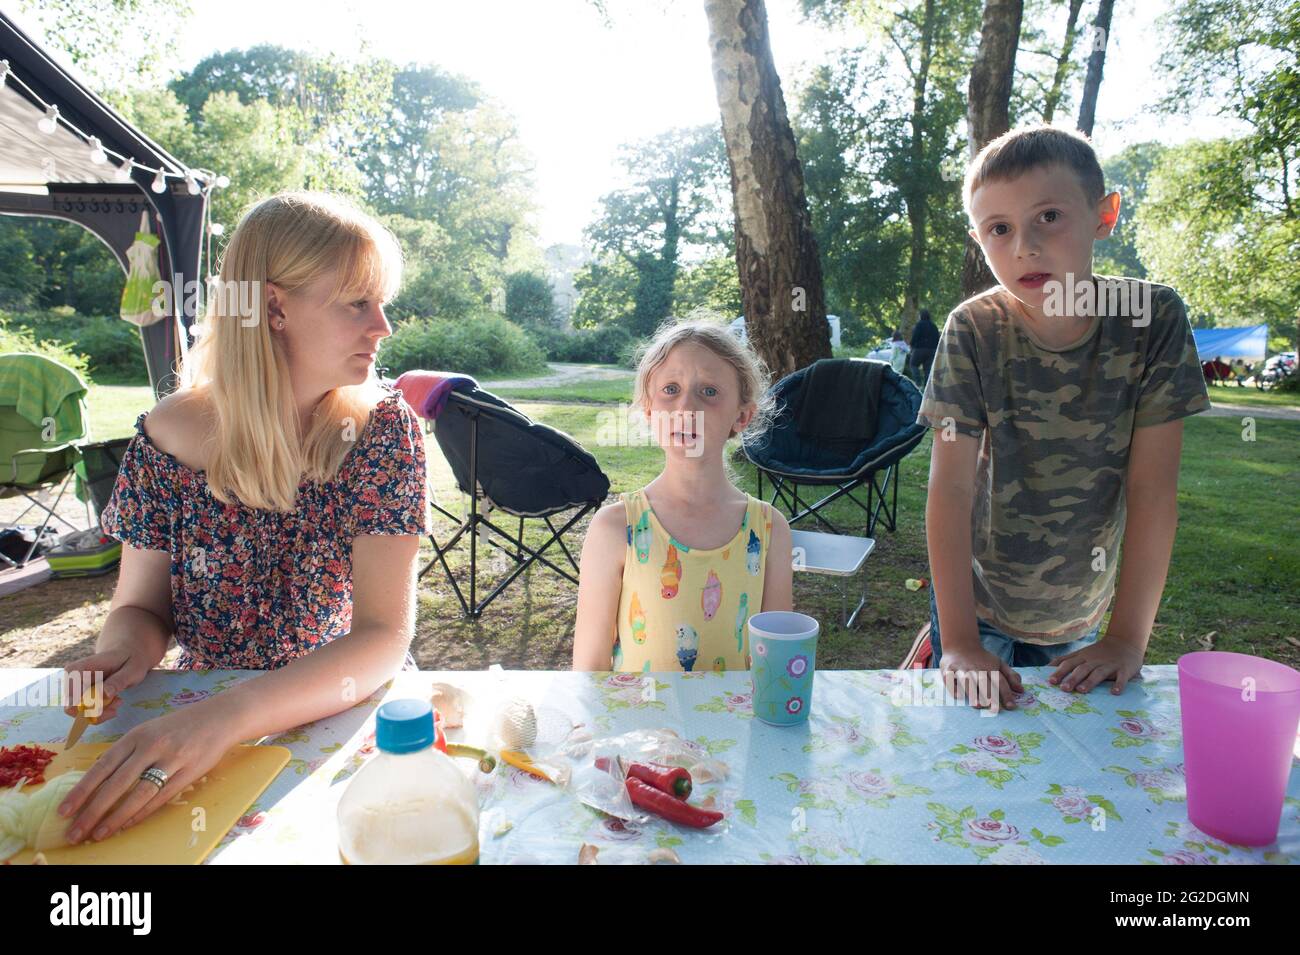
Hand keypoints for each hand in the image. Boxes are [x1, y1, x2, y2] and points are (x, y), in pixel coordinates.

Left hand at [55, 704, 238, 844]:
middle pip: (116, 784)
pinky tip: (127, 825)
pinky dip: (141, 813)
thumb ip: (127, 752)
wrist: (221, 717)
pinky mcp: (189, 772)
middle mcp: (151, 746)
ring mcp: (171, 759)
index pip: (102, 766)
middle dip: (92, 811)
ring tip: (98, 835)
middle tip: (74, 833)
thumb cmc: (180, 726)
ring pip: (137, 794)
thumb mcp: (150, 731)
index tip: (64, 811)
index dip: (81, 790)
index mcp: (137, 735)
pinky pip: (161, 797)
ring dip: (115, 818)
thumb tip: (99, 780)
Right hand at [62, 642, 161, 722]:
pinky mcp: (79, 695)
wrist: (126, 653)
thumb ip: (118, 681)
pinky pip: (85, 711)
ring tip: (119, 700)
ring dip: (101, 712)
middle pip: (72, 706)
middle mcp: (72, 678)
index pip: (70, 690)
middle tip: (118, 703)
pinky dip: (100, 711)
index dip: (83, 704)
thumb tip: (103, 695)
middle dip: (96, 712)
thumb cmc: (130, 660)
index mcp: (81, 668)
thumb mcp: (132, 669)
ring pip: (79, 712)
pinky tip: (114, 701)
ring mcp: (74, 688)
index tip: (106, 707)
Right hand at [939, 644, 1022, 711]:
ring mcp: (961, 669)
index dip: (1006, 694)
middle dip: (989, 694)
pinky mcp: (948, 670)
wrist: (960, 644)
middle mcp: (976, 669)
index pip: (1000, 681)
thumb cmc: (981, 658)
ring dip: (972, 692)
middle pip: (984, 682)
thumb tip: (1021, 690)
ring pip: (967, 681)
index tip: (1011, 707)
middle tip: (994, 708)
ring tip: (978, 705)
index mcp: (990, 667)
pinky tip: (958, 696)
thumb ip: (1010, 676)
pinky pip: (949, 679)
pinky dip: (953, 687)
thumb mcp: (998, 663)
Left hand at [1048, 637, 1145, 694]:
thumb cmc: (1099, 652)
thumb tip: (1047, 667)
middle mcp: (1095, 661)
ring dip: (1090, 682)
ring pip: (1098, 673)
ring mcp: (1110, 665)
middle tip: (1063, 689)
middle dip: (1072, 678)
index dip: (1059, 672)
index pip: (1069, 664)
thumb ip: (1066, 660)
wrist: (1125, 642)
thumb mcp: (1081, 653)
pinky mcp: (1124, 669)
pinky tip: (1114, 692)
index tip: (1050, 681)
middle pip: (1082, 669)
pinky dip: (1119, 684)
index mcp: (1083, 657)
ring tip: (1081, 690)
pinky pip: (1121, 677)